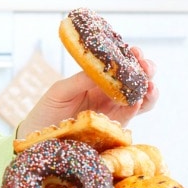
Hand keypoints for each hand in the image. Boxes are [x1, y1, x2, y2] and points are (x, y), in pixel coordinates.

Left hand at [16, 46, 157, 139]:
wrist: (37, 137)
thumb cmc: (47, 110)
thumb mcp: (60, 91)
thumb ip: (80, 80)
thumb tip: (101, 69)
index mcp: (96, 81)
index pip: (119, 67)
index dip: (130, 58)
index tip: (134, 51)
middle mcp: (109, 95)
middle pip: (136, 81)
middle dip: (145, 70)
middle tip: (145, 65)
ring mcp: (113, 112)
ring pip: (141, 99)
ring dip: (149, 90)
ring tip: (149, 84)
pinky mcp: (113, 129)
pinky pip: (130, 117)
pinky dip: (138, 107)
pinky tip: (139, 100)